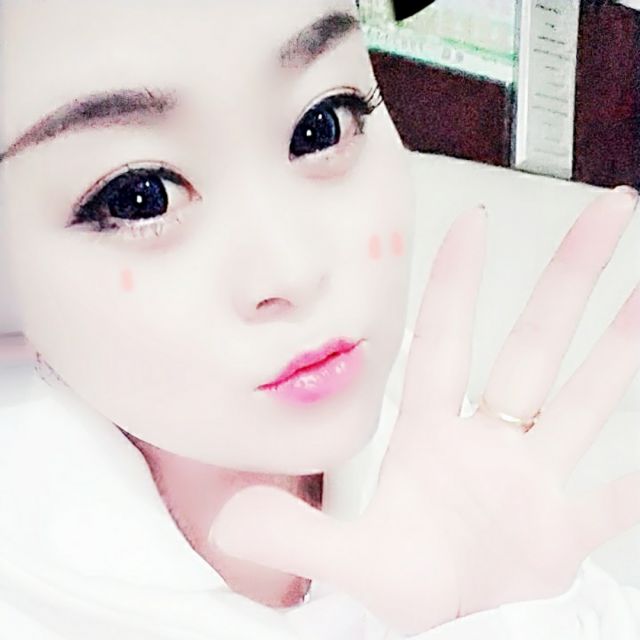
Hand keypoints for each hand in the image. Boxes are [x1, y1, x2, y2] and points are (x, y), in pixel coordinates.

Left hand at [209, 188, 639, 634]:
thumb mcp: (353, 561)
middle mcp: (486, 445)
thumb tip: (232, 517)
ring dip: (618, 348)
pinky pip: (612, 497)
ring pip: (583, 399)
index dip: (458, 280)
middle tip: (604, 217)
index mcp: (432, 438)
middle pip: (534, 345)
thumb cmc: (395, 598)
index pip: (446, 339)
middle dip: (569, 280)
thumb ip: (299, 535)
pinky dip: (637, 479)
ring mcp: (530, 483)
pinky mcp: (562, 531)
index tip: (474, 221)